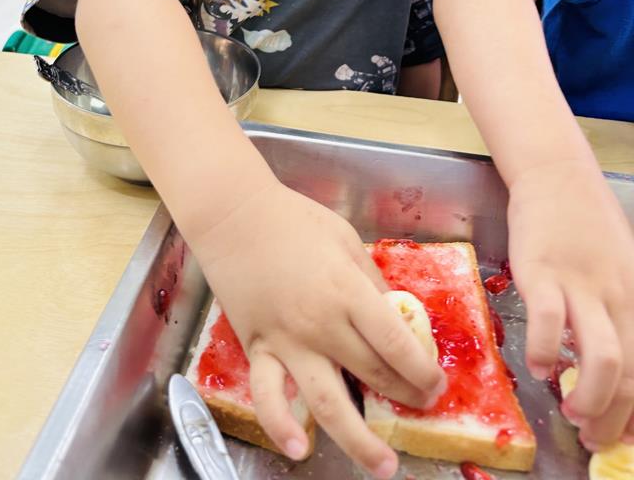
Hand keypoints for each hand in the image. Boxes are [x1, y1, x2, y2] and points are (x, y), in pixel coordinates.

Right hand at [191, 181, 445, 476]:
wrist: (234, 216)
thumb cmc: (292, 220)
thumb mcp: (346, 240)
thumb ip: (371, 282)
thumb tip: (393, 318)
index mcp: (348, 291)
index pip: (397, 346)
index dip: (423, 371)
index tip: (436, 383)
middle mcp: (321, 324)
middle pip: (373, 374)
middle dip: (406, 396)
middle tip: (422, 405)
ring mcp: (287, 341)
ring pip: (327, 403)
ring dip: (358, 439)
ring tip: (382, 465)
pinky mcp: (258, 348)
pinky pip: (268, 396)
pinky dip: (280, 426)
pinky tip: (297, 448)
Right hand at [507, 159, 633, 449]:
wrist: (556, 175)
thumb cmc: (586, 222)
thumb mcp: (621, 267)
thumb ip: (620, 309)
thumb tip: (614, 362)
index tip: (620, 434)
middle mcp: (620, 297)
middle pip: (632, 375)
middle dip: (613, 419)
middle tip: (592, 435)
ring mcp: (583, 285)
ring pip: (604, 360)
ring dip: (590, 400)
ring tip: (570, 410)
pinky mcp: (544, 272)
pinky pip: (550, 324)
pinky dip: (545, 354)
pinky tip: (538, 366)